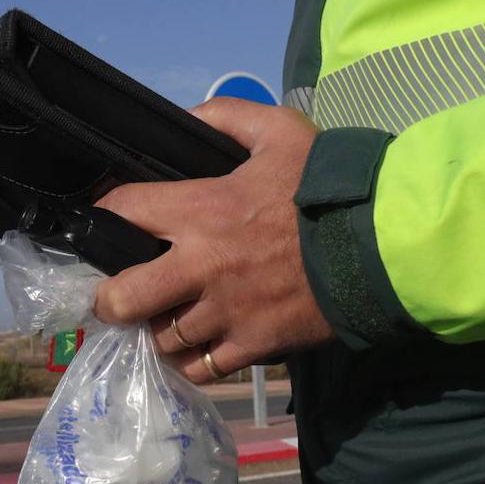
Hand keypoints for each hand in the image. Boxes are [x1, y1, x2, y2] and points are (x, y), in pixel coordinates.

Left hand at [93, 97, 334, 382]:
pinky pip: (202, 367)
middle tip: (114, 297)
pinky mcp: (252, 346)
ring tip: (159, 322)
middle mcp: (201, 267)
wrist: (382, 244)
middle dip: (109, 301)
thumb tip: (185, 118)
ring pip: (161, 338)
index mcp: (201, 210)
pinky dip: (189, 362)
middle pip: (123, 298)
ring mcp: (226, 314)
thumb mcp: (279, 131)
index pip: (123, 212)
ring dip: (155, 330)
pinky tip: (189, 351)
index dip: (103, 217)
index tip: (103, 226)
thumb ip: (226, 117)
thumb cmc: (327, 186)